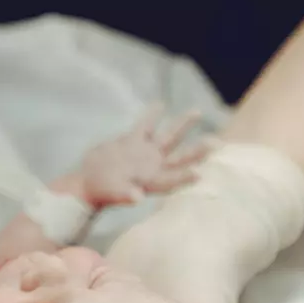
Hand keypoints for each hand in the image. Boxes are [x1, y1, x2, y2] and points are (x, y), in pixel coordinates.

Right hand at [80, 104, 209, 207]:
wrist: (88, 183)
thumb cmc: (100, 192)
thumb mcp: (112, 193)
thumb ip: (125, 194)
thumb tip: (136, 197)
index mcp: (149, 182)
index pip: (171, 180)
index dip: (184, 177)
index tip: (199, 173)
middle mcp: (152, 168)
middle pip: (179, 158)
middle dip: (197, 151)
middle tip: (215, 142)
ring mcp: (144, 154)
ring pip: (167, 138)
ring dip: (182, 126)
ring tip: (197, 112)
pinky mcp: (132, 143)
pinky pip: (144, 127)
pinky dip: (151, 116)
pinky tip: (160, 104)